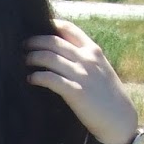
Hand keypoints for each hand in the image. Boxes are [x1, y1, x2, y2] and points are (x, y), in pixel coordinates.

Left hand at [24, 19, 137, 143]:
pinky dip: (37, 76)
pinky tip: (31, 79)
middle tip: (24, 45)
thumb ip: (85, 58)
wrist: (119, 119)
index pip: (69, 28)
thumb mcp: (101, 68)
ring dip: (32, 57)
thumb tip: (62, 50)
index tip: (36, 28)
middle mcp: (87, 59)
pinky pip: (49, 78)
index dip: (50, 25)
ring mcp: (81, 74)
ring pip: (48, 57)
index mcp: (93, 50)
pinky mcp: (75, 91)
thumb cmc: (108, 95)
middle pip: (53, 41)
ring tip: (25, 61)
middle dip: (35, 41)